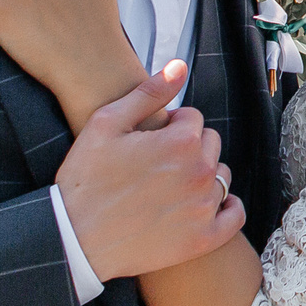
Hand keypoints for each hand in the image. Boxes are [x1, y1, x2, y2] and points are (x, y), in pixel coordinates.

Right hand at [56, 64, 245, 281]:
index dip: (169, 127)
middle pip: (210, 145)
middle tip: (157, 166)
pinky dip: (225, 208)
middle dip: (189, 149)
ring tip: (169, 188)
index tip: (149, 142)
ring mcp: (205, 207)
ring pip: (220, 177)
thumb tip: (180, 66)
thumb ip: (149, 93)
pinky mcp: (204, 238)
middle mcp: (201, 172)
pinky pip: (234, 216)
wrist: (72, 239)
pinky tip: (205, 207)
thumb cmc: (84, 180)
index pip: (193, 120)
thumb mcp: (106, 124)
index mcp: (182, 141)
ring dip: (203, 177)